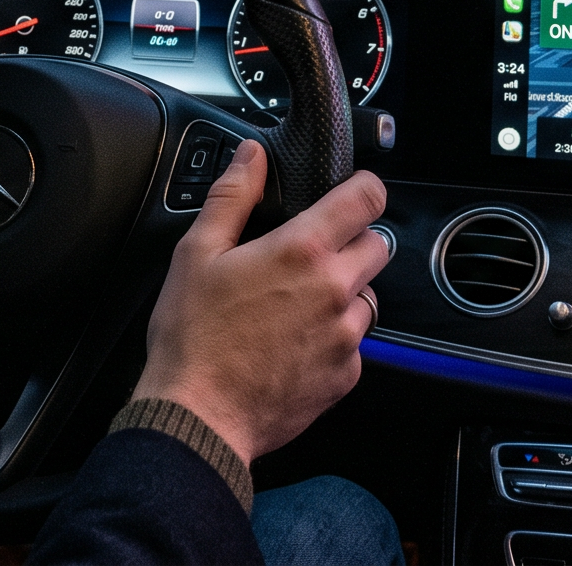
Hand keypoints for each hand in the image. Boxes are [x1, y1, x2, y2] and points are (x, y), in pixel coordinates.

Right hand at [129, 141, 388, 463]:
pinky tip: (293, 344)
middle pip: (378, 245)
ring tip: (295, 307)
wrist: (199, 416)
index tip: (352, 193)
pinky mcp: (346, 375)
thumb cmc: (193, 336)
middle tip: (310, 256)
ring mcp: (346, 336)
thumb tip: (251, 155)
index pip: (367, 198)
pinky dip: (333, 339)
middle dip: (353, 242)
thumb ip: (232, 195)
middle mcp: (336, 290)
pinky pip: (355, 344)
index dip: (364, 188)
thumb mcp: (197, 252)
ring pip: (368, 298)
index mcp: (303, 250)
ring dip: (344, 294)